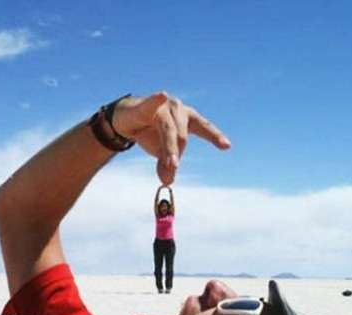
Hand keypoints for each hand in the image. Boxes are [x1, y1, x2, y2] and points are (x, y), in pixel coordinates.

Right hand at [113, 92, 230, 184]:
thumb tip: (167, 182)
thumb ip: (167, 165)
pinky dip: (155, 101)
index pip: (204, 128)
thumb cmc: (149, 132)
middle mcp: (178, 110)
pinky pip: (151, 104)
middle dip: (177, 154)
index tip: (226, 146)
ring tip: (170, 163)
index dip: (214, 136)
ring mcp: (162, 106)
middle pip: (182, 135)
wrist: (125, 121)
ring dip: (169, 147)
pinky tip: (162, 96)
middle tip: (172, 168)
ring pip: (169, 129)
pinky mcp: (144, 105)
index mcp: (187, 120)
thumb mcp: (161, 152)